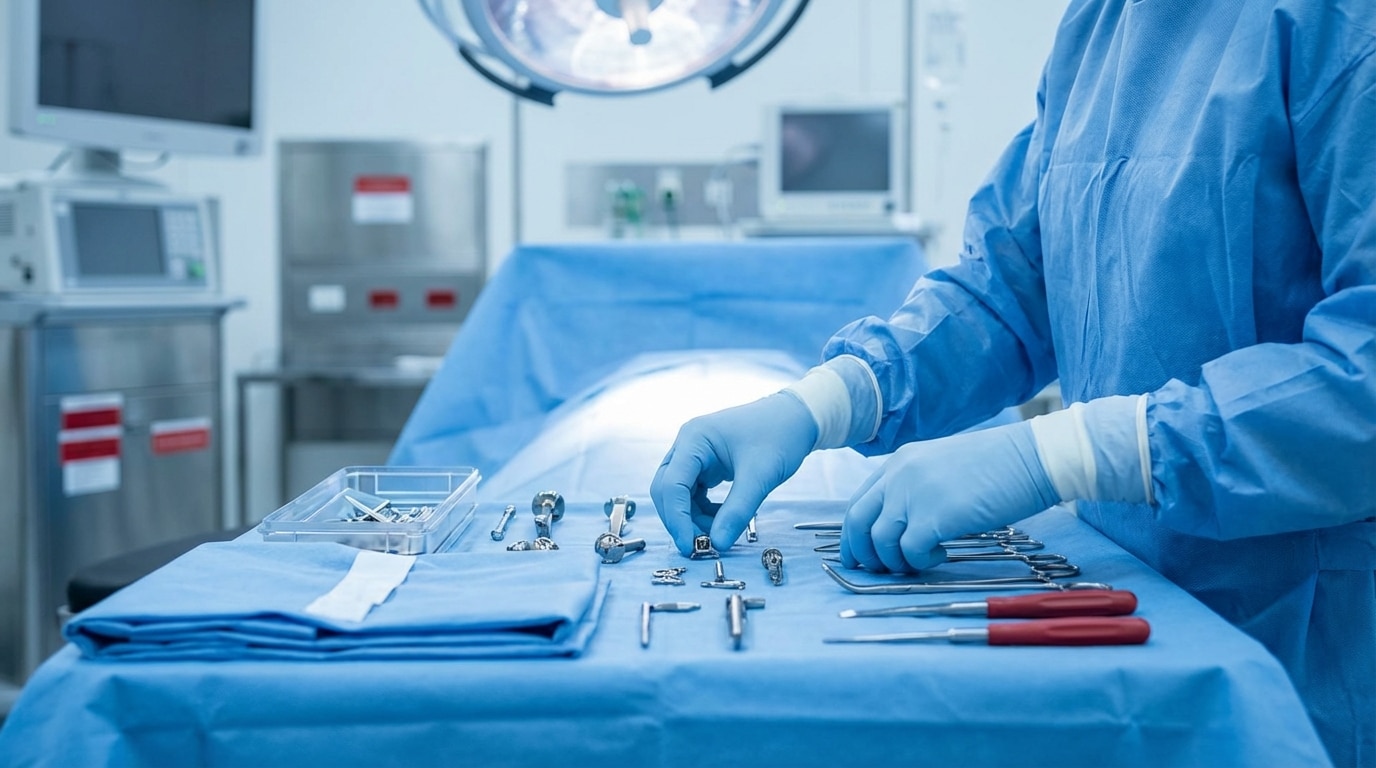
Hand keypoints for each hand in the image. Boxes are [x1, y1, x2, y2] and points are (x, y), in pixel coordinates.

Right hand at [651, 393, 816, 553]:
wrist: (797, 418)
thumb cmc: (780, 435)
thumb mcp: (760, 476)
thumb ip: (737, 511)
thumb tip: (717, 543)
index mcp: (694, 439)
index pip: (672, 485)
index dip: (677, 520)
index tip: (691, 547)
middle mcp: (688, 445)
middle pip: (667, 491)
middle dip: (680, 520)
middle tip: (701, 546)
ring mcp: (694, 455)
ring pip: (678, 495)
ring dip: (692, 518)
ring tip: (719, 531)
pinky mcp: (704, 465)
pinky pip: (692, 494)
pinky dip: (702, 511)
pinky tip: (722, 518)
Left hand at [840, 420, 1059, 572]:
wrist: (1032, 457)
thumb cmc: (998, 466)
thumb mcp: (943, 468)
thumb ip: (916, 488)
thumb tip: (902, 524)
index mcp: (899, 463)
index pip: (859, 502)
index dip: (854, 534)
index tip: (858, 556)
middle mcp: (898, 476)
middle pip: (858, 521)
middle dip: (862, 553)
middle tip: (879, 571)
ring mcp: (914, 494)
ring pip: (880, 541)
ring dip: (896, 560)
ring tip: (920, 560)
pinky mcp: (934, 515)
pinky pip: (910, 551)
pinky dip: (921, 561)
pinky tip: (942, 553)